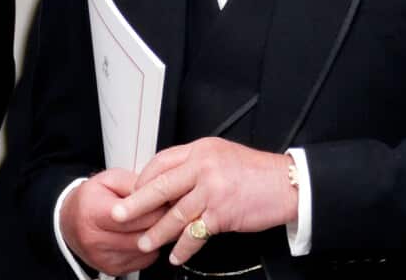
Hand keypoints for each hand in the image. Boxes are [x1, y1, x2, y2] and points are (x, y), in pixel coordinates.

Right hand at [60, 168, 167, 275]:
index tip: (167, 199)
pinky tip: (146, 235)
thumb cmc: (90, 199)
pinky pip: (143, 260)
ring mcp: (103, 257)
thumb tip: (160, 193)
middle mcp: (95, 239)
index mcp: (93, 212)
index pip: (134, 215)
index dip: (155, 206)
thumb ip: (135, 184)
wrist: (70, 221)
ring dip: (157, 236)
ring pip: (145, 249)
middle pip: (142, 234)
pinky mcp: (112, 269)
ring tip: (160, 222)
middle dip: (161, 221)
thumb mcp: (110, 180)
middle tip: (170, 210)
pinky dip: (149, 248)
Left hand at [110, 138, 297, 265]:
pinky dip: (184, 247)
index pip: (161, 162)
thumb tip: (169, 179)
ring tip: (145, 242)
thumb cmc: (256, 172)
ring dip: (157, 232)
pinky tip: (176, 254)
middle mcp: (203, 166)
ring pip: (175, 213)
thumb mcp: (222, 155)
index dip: (144, 178)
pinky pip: (196, 233)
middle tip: (118, 215)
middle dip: (135, 204)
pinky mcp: (223, 213)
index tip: (134, 191)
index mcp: (200, 150)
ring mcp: (212, 190)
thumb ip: (196, 164)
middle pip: (160, 186)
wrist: (287, 184)